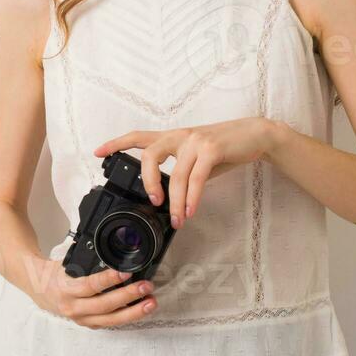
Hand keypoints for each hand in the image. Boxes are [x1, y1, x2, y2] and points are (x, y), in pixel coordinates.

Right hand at [29, 259, 156, 327]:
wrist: (39, 291)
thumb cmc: (53, 275)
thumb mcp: (66, 263)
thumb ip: (86, 262)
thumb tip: (112, 252)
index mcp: (66, 289)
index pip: (90, 285)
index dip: (109, 280)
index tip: (125, 272)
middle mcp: (73, 307)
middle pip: (105, 305)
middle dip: (128, 296)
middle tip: (146, 286)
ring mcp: (81, 318)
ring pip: (111, 319)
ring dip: (133, 311)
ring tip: (151, 302)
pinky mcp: (88, 324)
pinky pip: (110, 323)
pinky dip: (126, 317)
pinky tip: (140, 310)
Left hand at [95, 118, 282, 228]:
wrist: (256, 135)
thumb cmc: (225, 148)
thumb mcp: (198, 157)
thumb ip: (181, 171)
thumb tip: (169, 196)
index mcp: (173, 137)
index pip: (138, 136)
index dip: (116, 143)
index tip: (98, 153)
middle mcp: (180, 136)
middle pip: (149, 154)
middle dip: (147, 182)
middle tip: (154, 203)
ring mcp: (195, 141)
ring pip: (175, 175)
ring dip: (175, 202)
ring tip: (178, 219)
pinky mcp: (212, 149)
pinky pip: (196, 178)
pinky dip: (192, 198)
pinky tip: (191, 210)